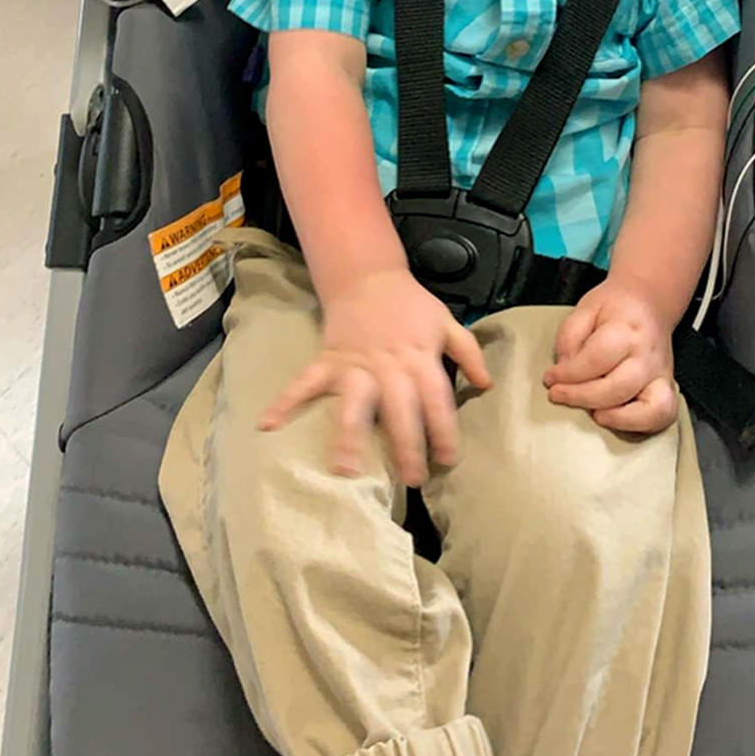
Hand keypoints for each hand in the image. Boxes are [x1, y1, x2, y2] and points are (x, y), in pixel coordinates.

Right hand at [258, 269, 491, 484]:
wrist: (368, 276)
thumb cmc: (410, 305)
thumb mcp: (445, 323)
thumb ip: (467, 353)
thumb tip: (486, 385)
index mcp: (419, 359)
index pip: (435, 399)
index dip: (444, 429)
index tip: (448, 458)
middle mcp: (388, 366)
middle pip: (398, 409)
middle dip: (405, 444)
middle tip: (411, 479)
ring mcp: (355, 365)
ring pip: (353, 403)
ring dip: (348, 435)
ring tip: (344, 470)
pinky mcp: (329, 360)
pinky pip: (305, 382)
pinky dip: (285, 401)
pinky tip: (268, 424)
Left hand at [542, 281, 677, 434]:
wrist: (649, 303)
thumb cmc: (615, 307)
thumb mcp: (584, 309)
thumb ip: (570, 338)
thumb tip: (564, 371)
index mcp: (627, 330)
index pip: (596, 359)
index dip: (568, 373)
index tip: (550, 378)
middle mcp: (648, 356)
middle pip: (618, 388)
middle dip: (582, 397)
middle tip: (558, 395)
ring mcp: (661, 376)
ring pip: (650, 409)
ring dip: (617, 418)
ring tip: (593, 414)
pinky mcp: (667, 390)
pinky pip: (663, 418)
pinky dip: (640, 426)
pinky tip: (614, 419)